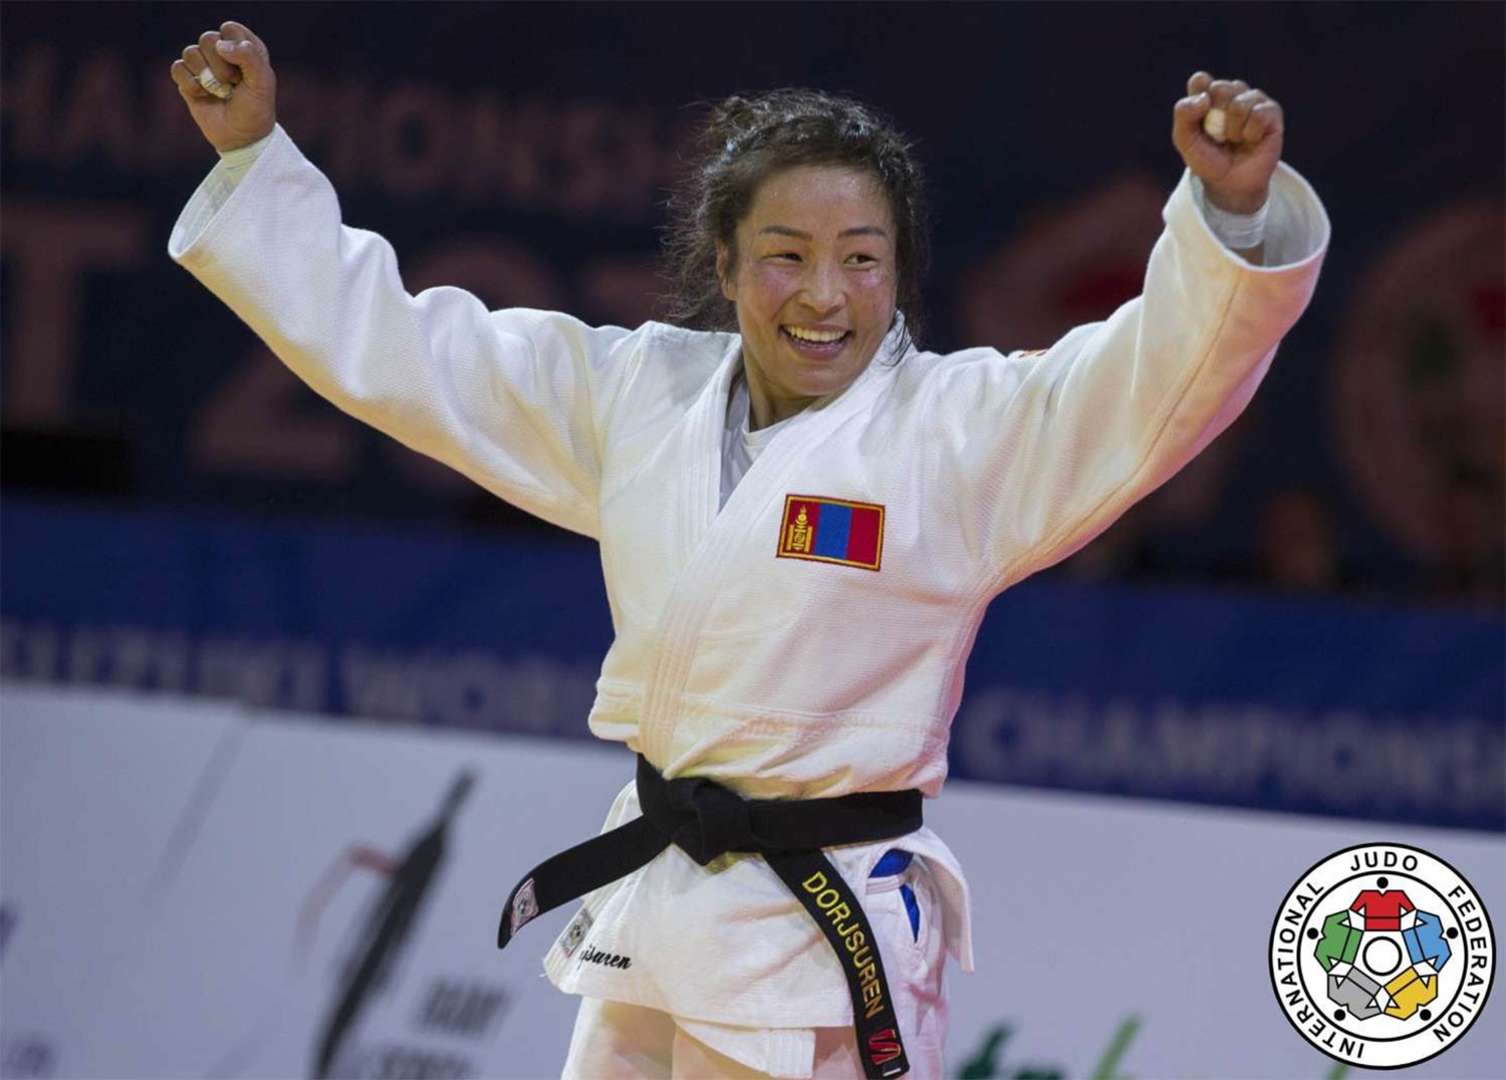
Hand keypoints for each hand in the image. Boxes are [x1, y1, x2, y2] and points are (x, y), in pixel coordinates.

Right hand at [169, 21, 276, 152]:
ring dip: (206, 76)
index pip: (230, 29)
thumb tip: (220, 45)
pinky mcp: (188, 79)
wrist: (240, 138)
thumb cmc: (255, 110)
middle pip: (207, 39)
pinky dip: (190, 84)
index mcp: (245, 47)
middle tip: (232, 84)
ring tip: (220, 92)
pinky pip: (177, 68)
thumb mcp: (262, 84)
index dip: (234, 48)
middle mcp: (223, 52)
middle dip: (220, 66)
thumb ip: (250, 57)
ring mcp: (203, 65)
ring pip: (190, 52)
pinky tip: (203, 95)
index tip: (243, 71)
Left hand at [1171, 72, 1283, 213]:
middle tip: (1218, 136)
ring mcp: (1253, 100)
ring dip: (1233, 130)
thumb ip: (1183, 115)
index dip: (1198, 98)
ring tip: (1234, 140)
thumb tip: (1204, 97)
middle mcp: (1231, 93)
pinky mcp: (1272, 111)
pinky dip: (1250, 133)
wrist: (1230, 182)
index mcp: (1207, 96)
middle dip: (1215, 118)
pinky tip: (1250, 140)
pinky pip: (1259, 114)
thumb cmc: (1208, 160)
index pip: (1200, 80)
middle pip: (1219, 88)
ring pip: (1239, 103)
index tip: (1199, 119)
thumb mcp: (1185, 141)